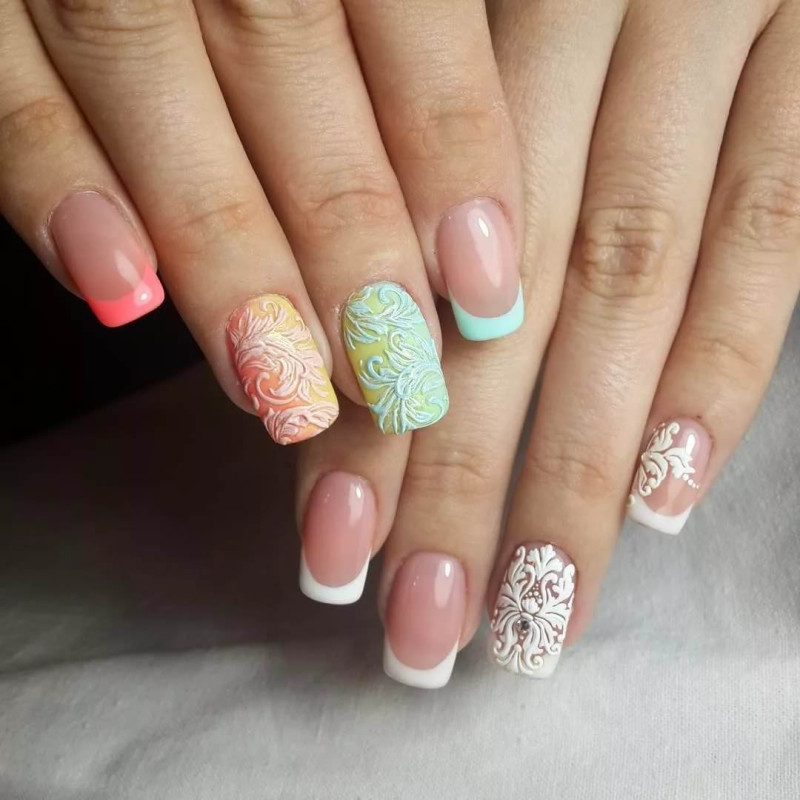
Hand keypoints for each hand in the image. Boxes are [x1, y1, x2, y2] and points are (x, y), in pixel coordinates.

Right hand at [0, 0, 523, 443]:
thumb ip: (407, 43)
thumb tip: (469, 222)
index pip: (409, 21)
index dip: (453, 162)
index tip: (489, 295)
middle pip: (289, 68)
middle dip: (347, 243)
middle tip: (394, 379)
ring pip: (153, 88)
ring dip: (225, 260)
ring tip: (281, 387)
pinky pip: (12, 92)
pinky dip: (57, 189)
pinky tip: (122, 295)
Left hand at [296, 0, 799, 685]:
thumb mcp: (473, 61)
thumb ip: (430, 185)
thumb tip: (388, 367)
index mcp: (455, 34)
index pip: (396, 271)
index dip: (366, 426)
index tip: (338, 554)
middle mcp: (573, 24)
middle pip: (497, 299)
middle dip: (455, 479)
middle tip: (421, 626)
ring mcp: (704, 27)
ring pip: (622, 282)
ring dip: (574, 465)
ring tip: (531, 608)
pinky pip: (770, 221)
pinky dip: (722, 360)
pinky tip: (663, 494)